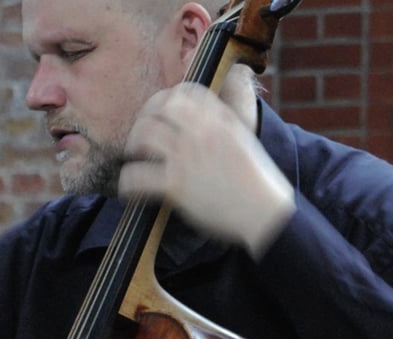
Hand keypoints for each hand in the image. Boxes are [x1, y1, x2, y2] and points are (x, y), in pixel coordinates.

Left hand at [118, 83, 294, 258]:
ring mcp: (186, 157)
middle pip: (160, 107)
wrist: (265, 214)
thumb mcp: (246, 136)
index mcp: (220, 119)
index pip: (185, 92)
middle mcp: (202, 132)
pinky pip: (137, 176)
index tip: (161, 114)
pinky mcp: (175, 185)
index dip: (166, 100)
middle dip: (144, 118)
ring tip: (135, 157)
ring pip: (144, 134)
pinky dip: (128, 181)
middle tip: (141, 136)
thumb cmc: (257, 180)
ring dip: (133, 145)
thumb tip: (237, 71)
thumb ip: (231, 110)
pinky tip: (130, 188)